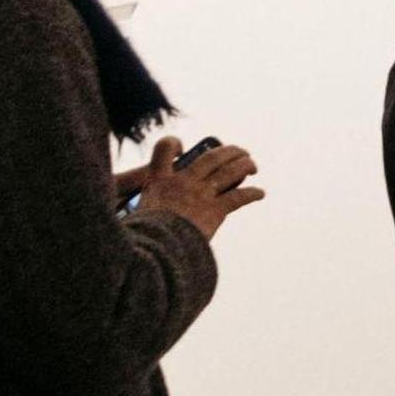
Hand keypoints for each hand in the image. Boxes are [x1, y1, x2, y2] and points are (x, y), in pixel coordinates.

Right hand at [132, 138, 264, 238]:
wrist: (156, 251)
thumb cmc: (142, 238)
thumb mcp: (134, 216)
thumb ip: (138, 209)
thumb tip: (134, 217)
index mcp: (158, 180)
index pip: (164, 149)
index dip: (173, 144)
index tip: (181, 149)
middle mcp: (182, 181)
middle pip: (210, 157)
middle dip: (228, 151)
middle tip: (239, 152)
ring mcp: (201, 194)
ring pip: (229, 171)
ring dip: (244, 165)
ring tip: (253, 165)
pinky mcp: (215, 210)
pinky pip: (239, 197)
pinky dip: (252, 193)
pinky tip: (260, 193)